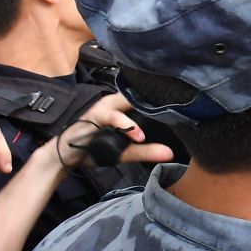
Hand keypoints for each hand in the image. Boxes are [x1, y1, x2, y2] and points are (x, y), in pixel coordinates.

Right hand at [51, 93, 172, 170]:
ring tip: (157, 129)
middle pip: (139, 94)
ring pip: (127, 103)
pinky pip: (111, 117)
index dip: (163, 97)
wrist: (65, 156)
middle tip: (178, 105)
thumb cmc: (94, 148)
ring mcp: (104, 107)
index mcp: (122, 106)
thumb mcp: (124, 152)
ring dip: (145, 114)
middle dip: (157, 98)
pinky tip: (137, 135)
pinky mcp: (94, 115)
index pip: (145, 96)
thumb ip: (145, 151)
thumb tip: (170, 154)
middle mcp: (114, 102)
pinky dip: (125, 125)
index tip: (185, 101)